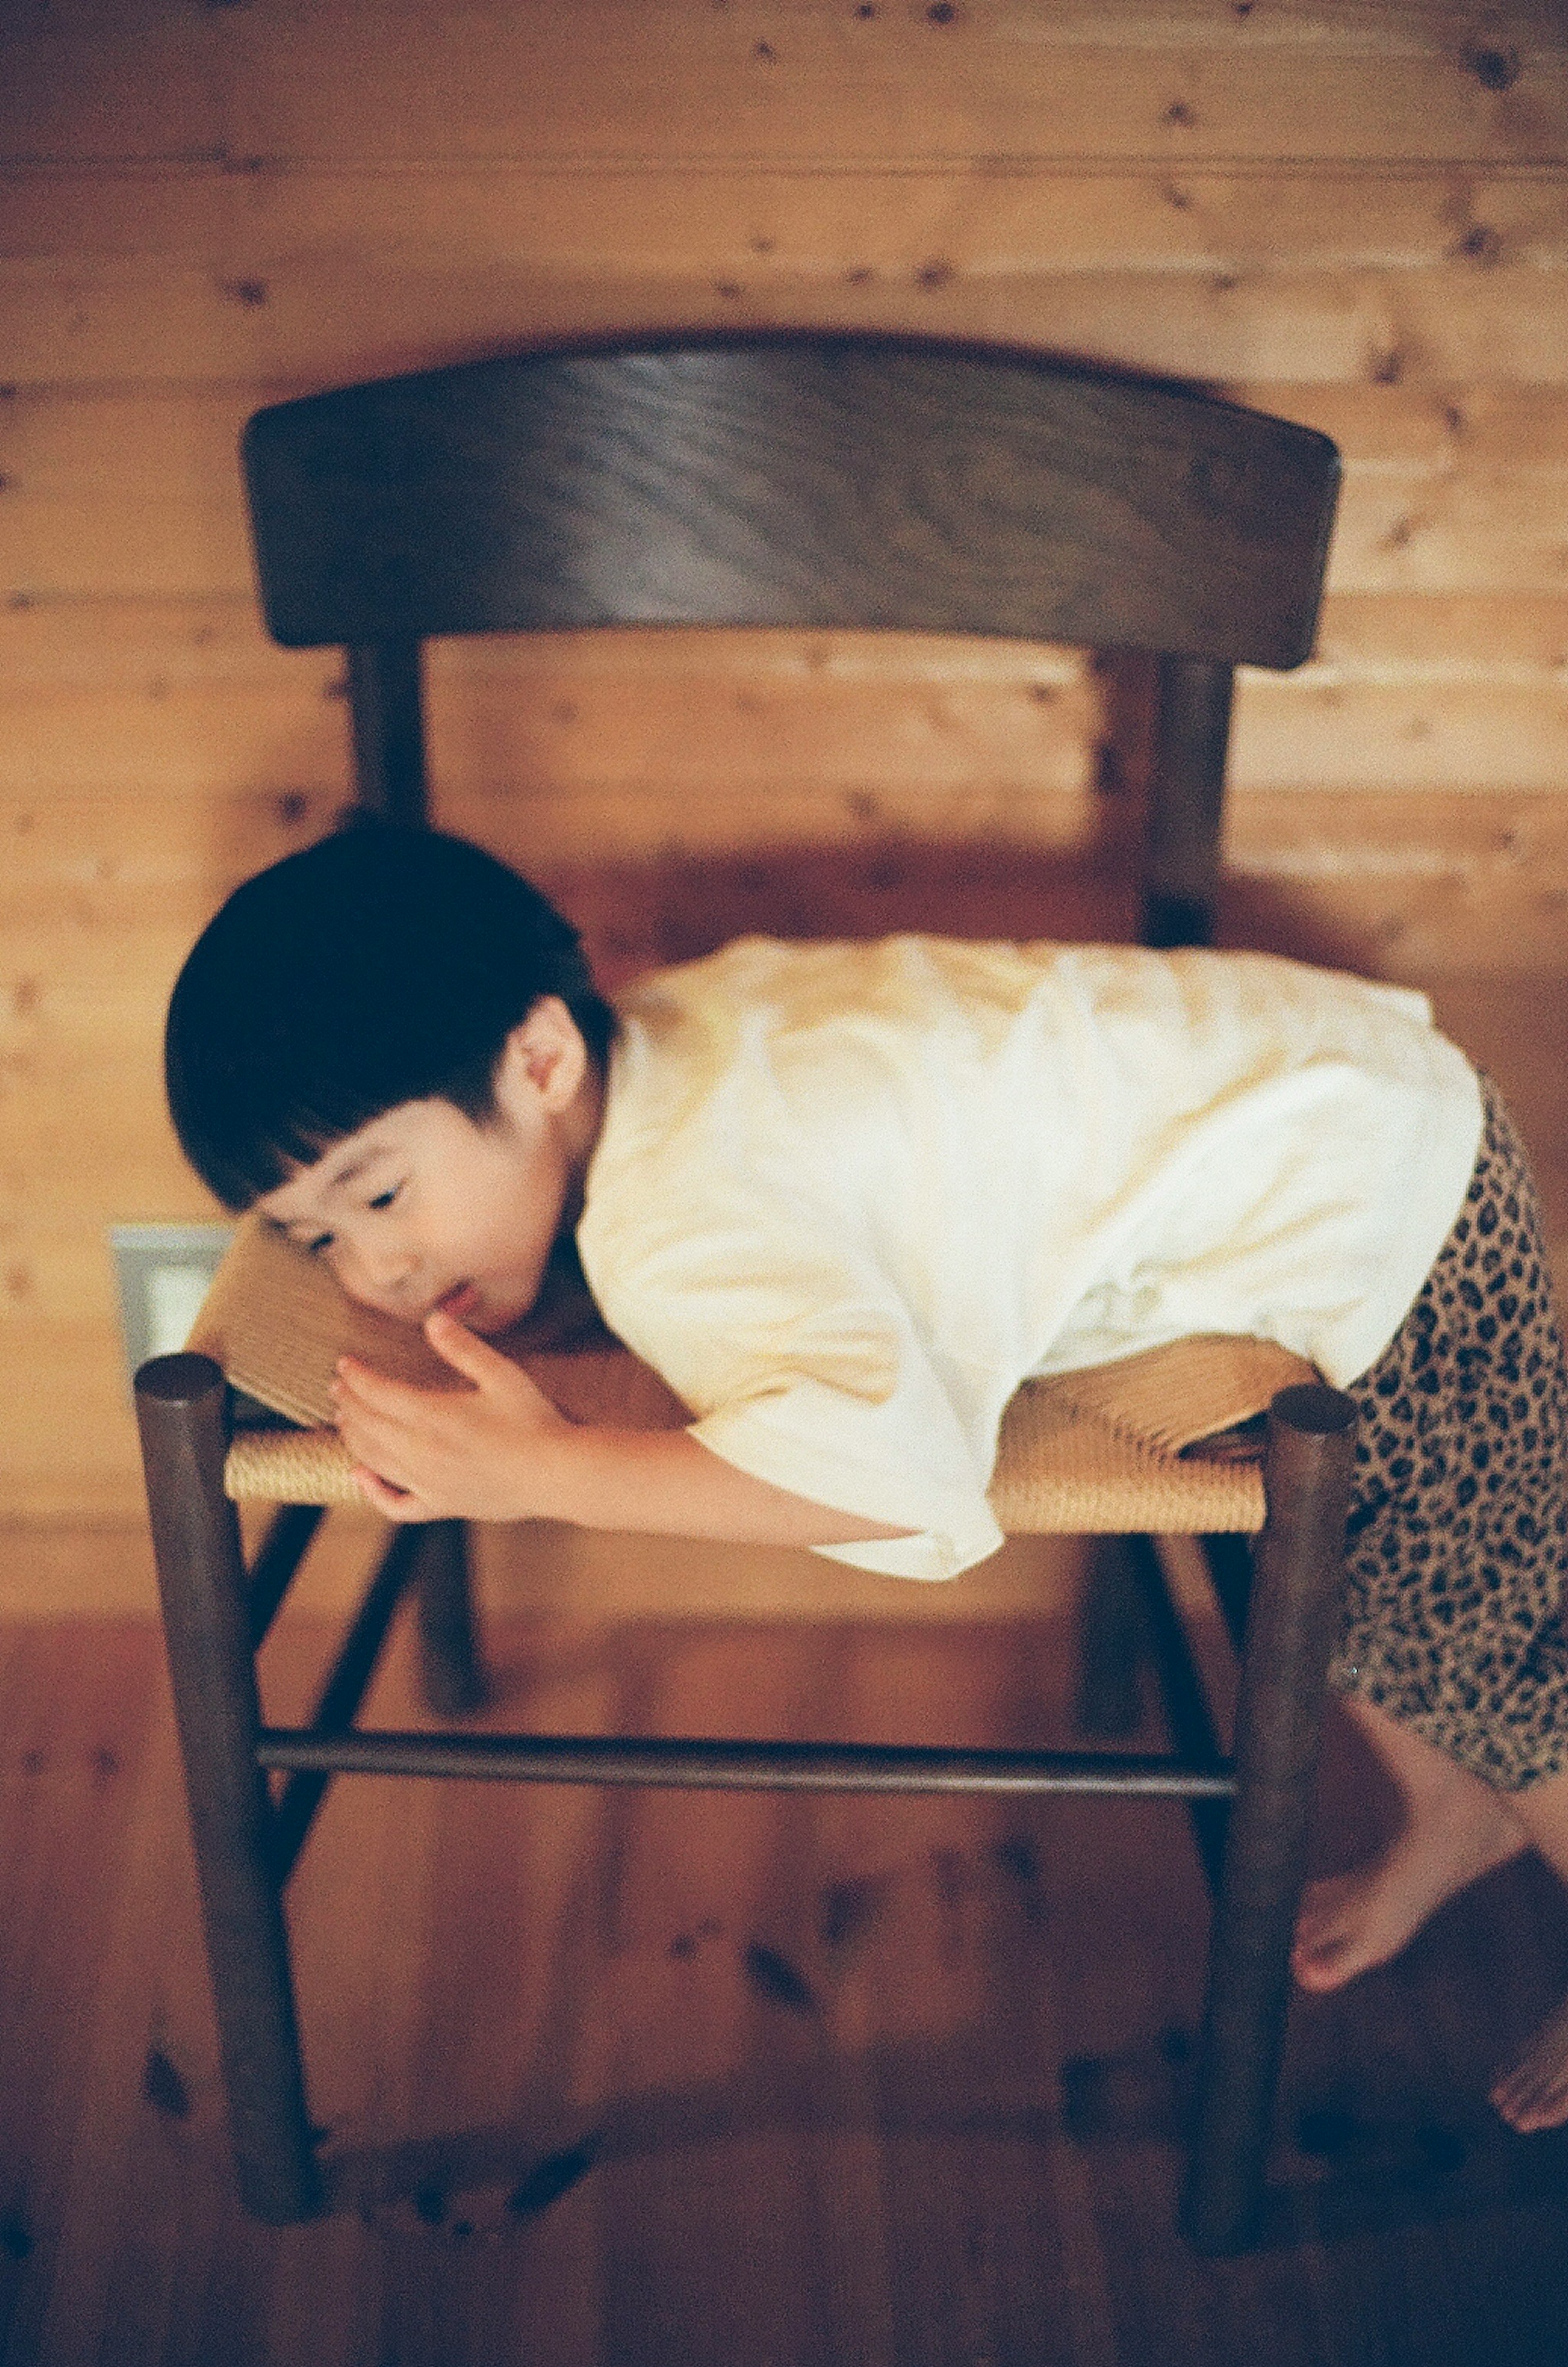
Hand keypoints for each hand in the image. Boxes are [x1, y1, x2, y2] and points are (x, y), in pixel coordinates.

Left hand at [330, 1308, 573, 1521]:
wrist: (557, 1474)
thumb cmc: (534, 1421)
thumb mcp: (502, 1374)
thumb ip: (462, 1348)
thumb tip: (432, 1318)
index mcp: (434, 1416)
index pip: (377, 1394)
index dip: (357, 1377)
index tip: (344, 1364)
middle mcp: (421, 1453)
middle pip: (367, 1426)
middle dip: (348, 1403)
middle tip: (338, 1387)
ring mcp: (429, 1483)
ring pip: (373, 1461)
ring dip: (352, 1437)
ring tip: (343, 1419)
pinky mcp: (441, 1505)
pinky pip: (395, 1505)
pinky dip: (371, 1491)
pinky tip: (360, 1476)